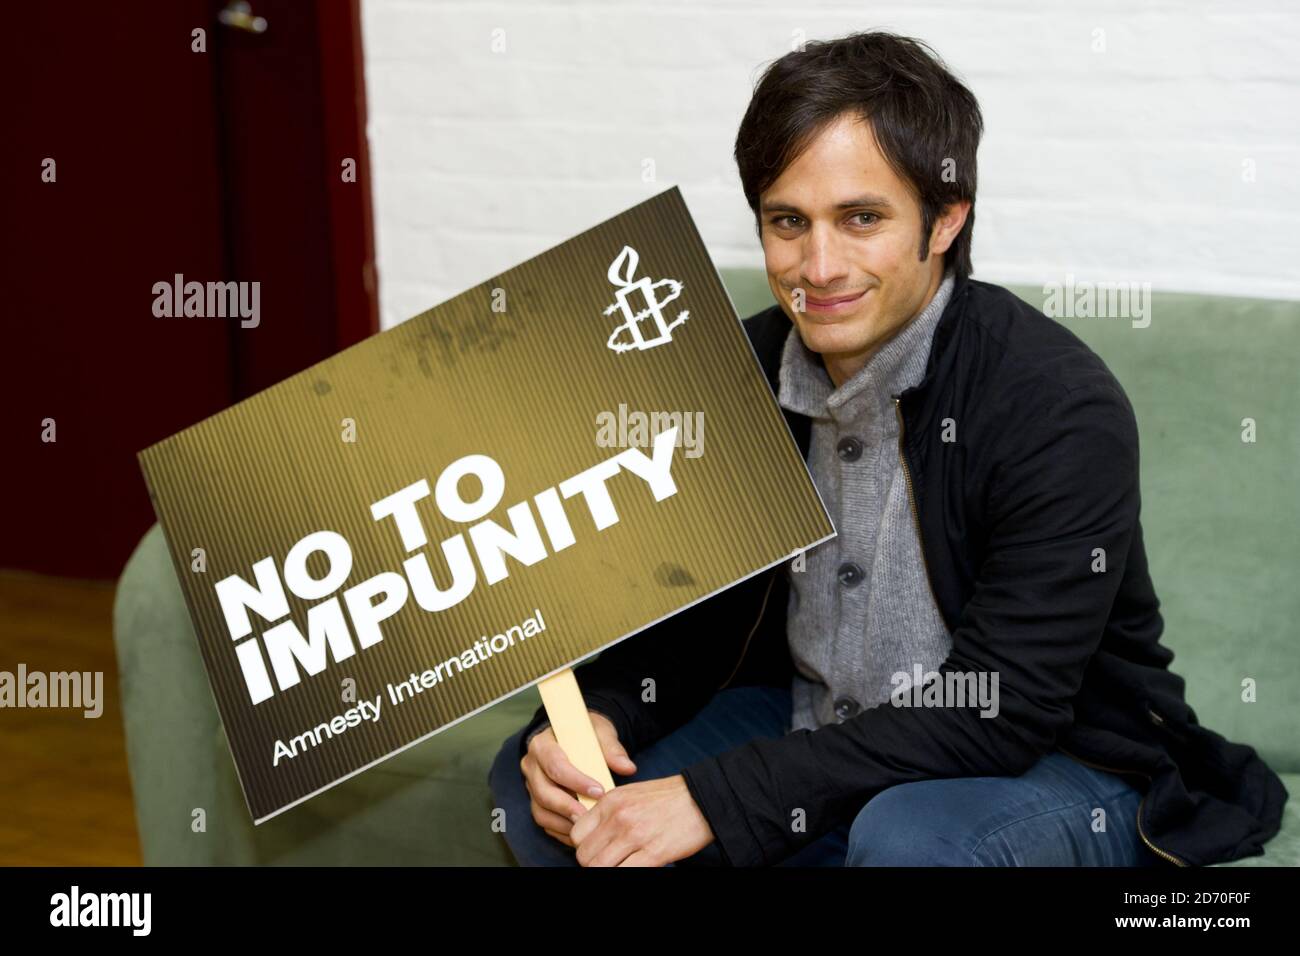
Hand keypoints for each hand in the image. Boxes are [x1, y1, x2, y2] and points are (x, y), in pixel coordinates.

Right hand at [520, 710, 636, 847]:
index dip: (576, 781)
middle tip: (591, 816)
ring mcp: (532, 786)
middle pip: (544, 792)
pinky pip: (545, 821)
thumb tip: (627, 768)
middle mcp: (532, 766)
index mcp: (543, 745)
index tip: (599, 791)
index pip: (555, 765)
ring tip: (588, 828)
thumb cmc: (586, 735)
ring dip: (564, 823)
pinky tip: (582, 832)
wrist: (574, 737)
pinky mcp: (537, 802)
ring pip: (541, 811)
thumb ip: (612, 749)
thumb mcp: (599, 733)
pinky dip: (562, 830)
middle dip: (568, 807)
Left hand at [569, 774, 714, 865]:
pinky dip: (625, 874)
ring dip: (608, 871)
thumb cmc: (667, 799)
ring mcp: (635, 836)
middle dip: (594, 865)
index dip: (584, 848)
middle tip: (610, 863)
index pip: (576, 835)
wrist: (702, 798)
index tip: (597, 851)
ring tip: (623, 865)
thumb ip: (607, 813)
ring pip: (599, 868)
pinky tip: (636, 868)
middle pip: (584, 856)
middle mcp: (618, 817)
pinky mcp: (654, 853)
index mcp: (610, 802)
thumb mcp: (630, 794)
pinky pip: (624, 874)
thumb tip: (587, 834)